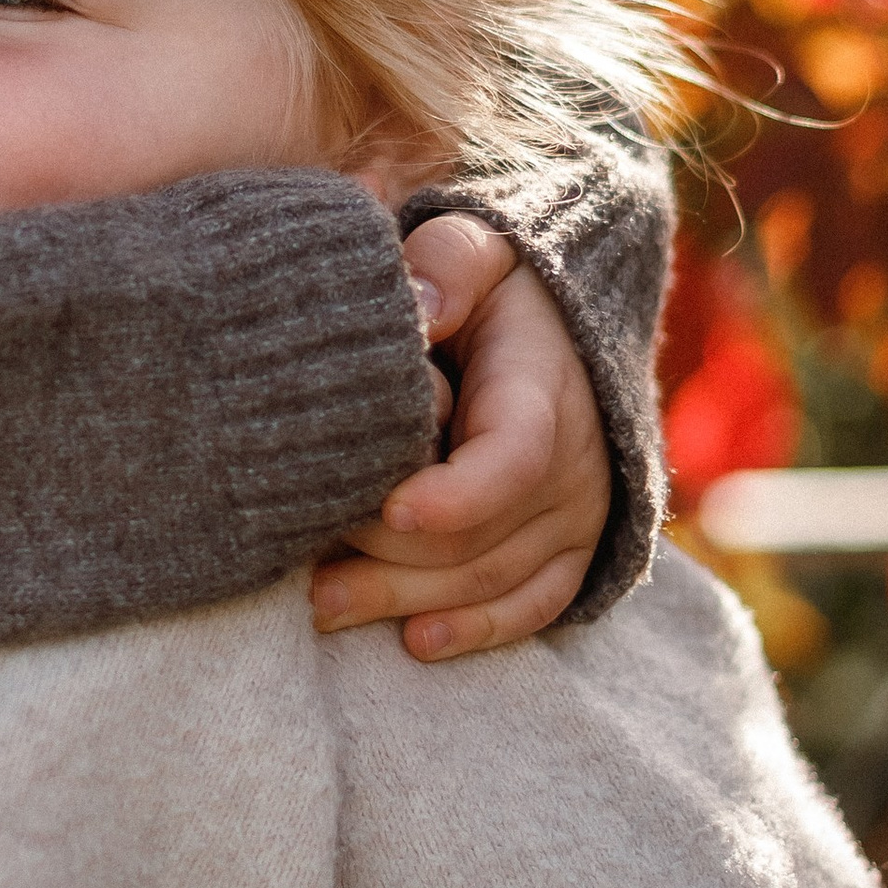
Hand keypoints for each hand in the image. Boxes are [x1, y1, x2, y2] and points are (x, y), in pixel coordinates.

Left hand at [309, 214, 609, 658]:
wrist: (565, 323)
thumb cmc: (494, 285)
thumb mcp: (476, 247)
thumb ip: (448, 264)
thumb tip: (418, 303)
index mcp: (546, 389)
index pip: (516, 458)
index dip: (456, 495)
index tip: (386, 510)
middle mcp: (577, 462)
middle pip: (488, 537)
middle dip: (394, 560)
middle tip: (306, 564)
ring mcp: (580, 512)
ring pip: (499, 580)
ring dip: (411, 600)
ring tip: (324, 604)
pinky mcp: (574, 546)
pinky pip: (537, 604)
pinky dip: (480, 629)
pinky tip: (415, 640)